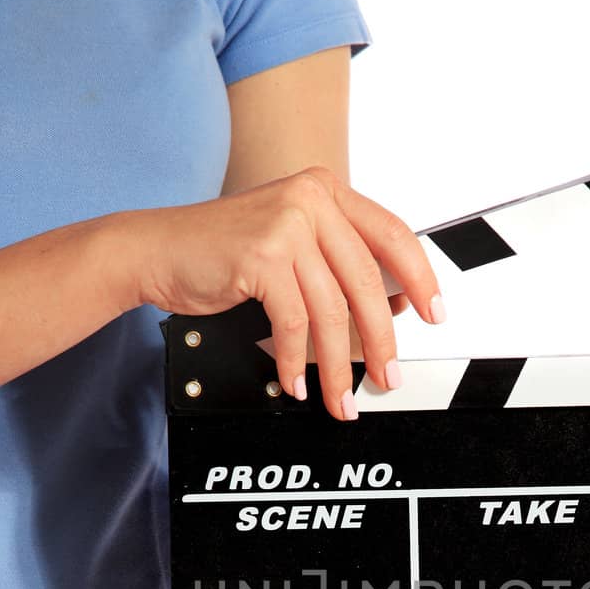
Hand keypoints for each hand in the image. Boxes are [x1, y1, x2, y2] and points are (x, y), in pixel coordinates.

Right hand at [122, 166, 442, 420]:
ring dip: (338, 365)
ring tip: (340, 397)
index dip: (419, 278)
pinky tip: (296, 381)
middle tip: (388, 377)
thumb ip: (334, 265)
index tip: (434, 313)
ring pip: (332, 310)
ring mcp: (286, 224)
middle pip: (366, 282)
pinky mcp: (262, 255)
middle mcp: (310, 200)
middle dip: (380, 341)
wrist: (155, 250)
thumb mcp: (288, 246)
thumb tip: (389, 309)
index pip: (392, 235)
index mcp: (325, 192)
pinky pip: (294, 323)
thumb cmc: (220, 252)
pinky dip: (295, 360)